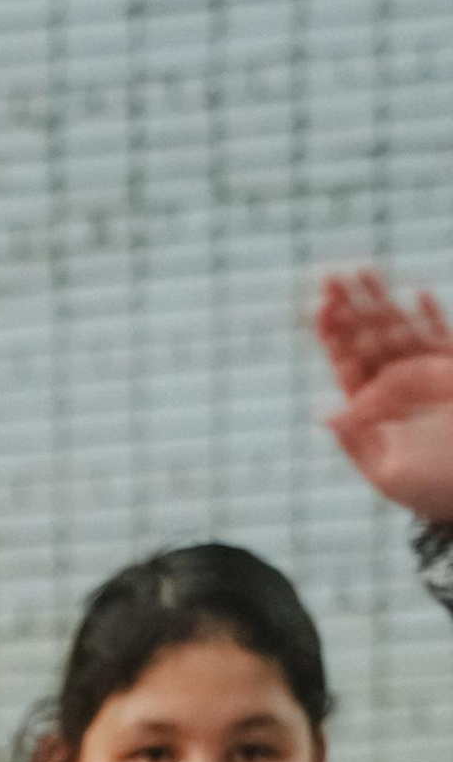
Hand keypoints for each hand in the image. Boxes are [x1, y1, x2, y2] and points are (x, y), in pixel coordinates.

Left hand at [316, 271, 452, 520]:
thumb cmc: (430, 490)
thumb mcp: (388, 473)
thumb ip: (358, 441)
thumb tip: (327, 414)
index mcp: (371, 408)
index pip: (347, 364)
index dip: (333, 336)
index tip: (320, 308)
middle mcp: (396, 385)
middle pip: (368, 338)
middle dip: (350, 307)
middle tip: (331, 275)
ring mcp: (427, 373)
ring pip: (401, 329)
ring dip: (383, 301)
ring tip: (364, 270)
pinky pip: (441, 338)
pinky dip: (431, 319)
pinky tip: (417, 295)